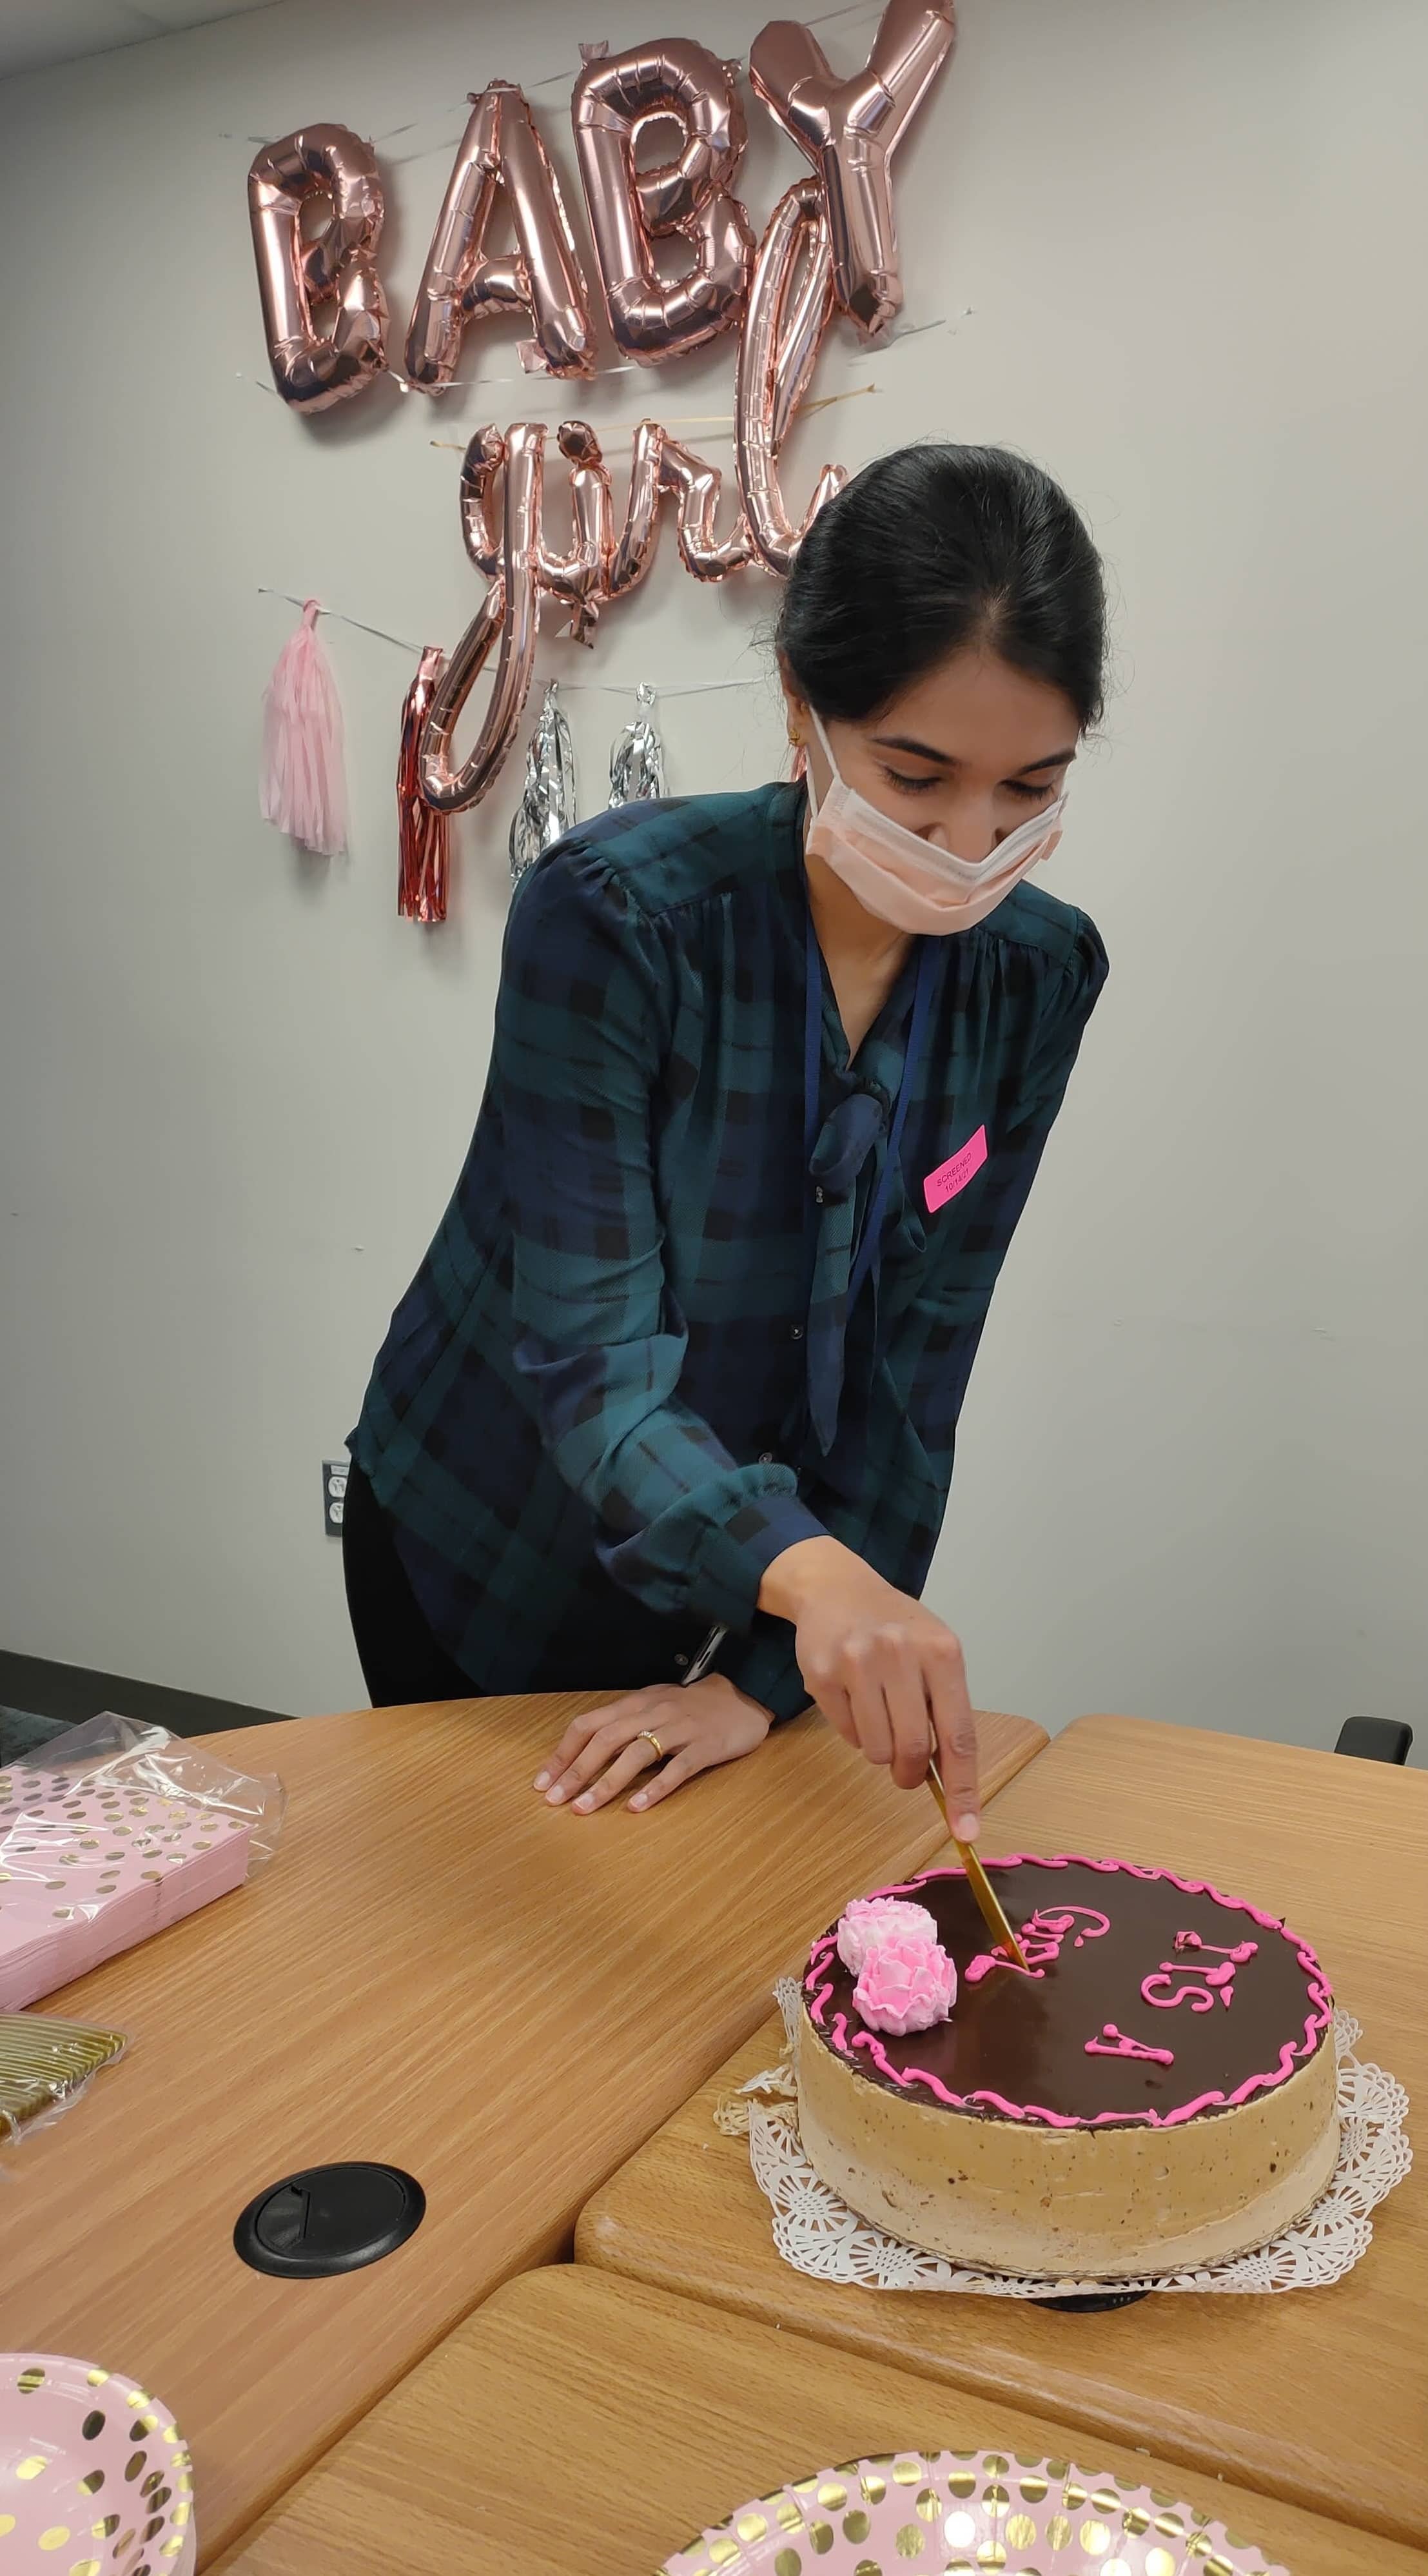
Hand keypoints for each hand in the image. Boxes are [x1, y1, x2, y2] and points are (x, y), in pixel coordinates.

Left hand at [533, 1675, 772, 1815]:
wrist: (743, 1697)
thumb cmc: (692, 1707)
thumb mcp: (653, 1706)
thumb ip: (624, 1724)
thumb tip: (584, 1751)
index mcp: (635, 1704)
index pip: (589, 1724)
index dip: (564, 1753)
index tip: (543, 1781)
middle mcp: (653, 1713)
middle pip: (606, 1739)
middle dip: (576, 1771)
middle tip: (555, 1800)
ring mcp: (680, 1729)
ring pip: (637, 1754)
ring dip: (606, 1783)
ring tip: (584, 1809)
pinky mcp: (706, 1746)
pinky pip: (678, 1769)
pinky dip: (655, 1788)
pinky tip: (636, 1807)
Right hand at [759, 1537, 978, 1832]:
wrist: (836, 1586)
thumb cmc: (896, 1627)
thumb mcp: (934, 1652)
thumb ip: (946, 1708)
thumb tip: (950, 1779)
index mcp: (942, 1652)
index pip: (959, 1736)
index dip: (963, 1789)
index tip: (966, 1830)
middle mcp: (901, 1653)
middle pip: (913, 1749)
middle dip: (911, 1774)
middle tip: (908, 1772)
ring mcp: (858, 1662)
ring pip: (877, 1749)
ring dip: (881, 1750)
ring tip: (878, 1716)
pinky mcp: (823, 1674)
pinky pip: (846, 1734)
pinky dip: (855, 1731)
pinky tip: (854, 1698)